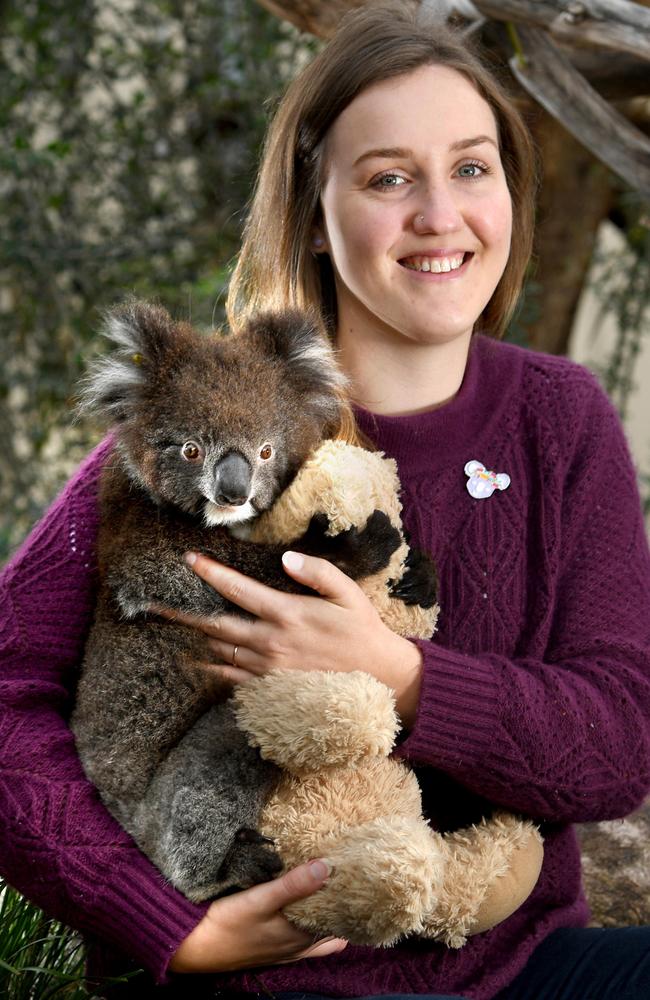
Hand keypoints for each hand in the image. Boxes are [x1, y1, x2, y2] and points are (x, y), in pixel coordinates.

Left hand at [165, 550, 422, 727]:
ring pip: (220, 651)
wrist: (379, 680)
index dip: (211, 573)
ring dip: (195, 638)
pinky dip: (212, 667)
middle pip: (216, 624)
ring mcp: (268, 670)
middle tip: (157, 603)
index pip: (238, 590)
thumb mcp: (348, 593)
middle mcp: (271, 642)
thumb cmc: (363, 632)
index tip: (190, 558)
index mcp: (287, 614)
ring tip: (172, 627)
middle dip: (185, 612)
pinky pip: (232, 677)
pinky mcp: (270, 690)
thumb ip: (317, 572)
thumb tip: (286, 558)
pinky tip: (199, 658)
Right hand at [168, 859, 346, 973]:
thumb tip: (327, 866)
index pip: (339, 922)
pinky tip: (306, 907)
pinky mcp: (271, 946)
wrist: (194, 947)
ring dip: (327, 915)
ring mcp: (285, 949)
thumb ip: (293, 885)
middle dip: (342, 907)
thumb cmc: (228, 923)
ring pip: (318, 934)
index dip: (350, 902)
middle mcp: (298, 947)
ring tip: (334, 889)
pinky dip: (311, 924)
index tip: (358, 878)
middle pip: (332, 928)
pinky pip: (302, 938)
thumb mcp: (260, 900)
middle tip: (351, 879)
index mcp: (301, 938)